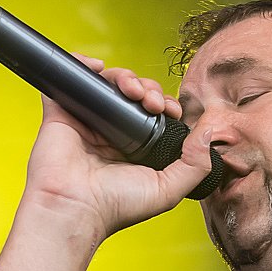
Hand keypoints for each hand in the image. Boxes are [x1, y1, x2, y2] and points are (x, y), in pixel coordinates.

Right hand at [23, 54, 212, 239]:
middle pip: (134, 93)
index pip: (154, 113)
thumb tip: (210, 133)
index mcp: (134, 149)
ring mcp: (86, 120)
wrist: (75, 207)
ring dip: (126, 77)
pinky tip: (97, 67)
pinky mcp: (61, 111)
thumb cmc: (116, 206)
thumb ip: (195, 164)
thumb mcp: (169, 190)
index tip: (171, 110)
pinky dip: (83, 63)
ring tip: (133, 90)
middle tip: (152, 102)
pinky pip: (71, 77)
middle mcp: (111, 132)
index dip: (165, 103)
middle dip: (149, 89)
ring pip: (109, 82)